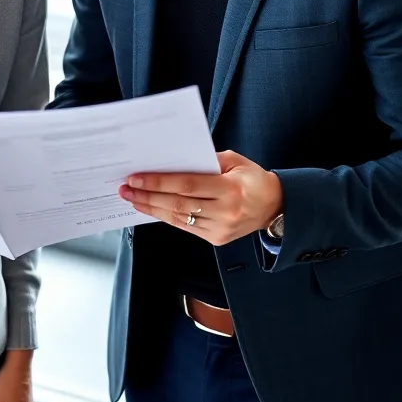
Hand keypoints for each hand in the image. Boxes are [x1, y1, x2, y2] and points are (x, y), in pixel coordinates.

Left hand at [118, 150, 282, 246]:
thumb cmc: (253, 178)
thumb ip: (205, 161)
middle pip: (177, 204)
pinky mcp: (217, 240)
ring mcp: (221, 229)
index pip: (186, 185)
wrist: (276, 206)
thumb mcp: (234, 161)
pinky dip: (166, 217)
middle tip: (125, 189)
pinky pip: (186, 227)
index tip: (136, 178)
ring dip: (152, 208)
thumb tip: (172, 161)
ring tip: (132, 199)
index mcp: (230, 189)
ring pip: (178, 219)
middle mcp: (225, 211)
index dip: (158, 182)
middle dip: (147, 196)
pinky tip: (151, 209)